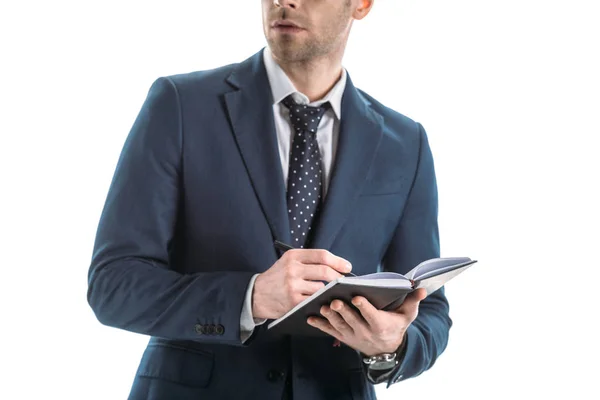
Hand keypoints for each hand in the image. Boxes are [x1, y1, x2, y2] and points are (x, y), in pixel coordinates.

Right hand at [252, 249, 351, 319]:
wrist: (256, 294)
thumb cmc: (277, 277)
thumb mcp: (288, 262)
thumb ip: (309, 261)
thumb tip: (337, 266)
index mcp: (293, 256)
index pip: (322, 255)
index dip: (338, 261)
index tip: (347, 267)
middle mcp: (293, 269)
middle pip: (325, 272)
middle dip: (339, 278)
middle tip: (344, 282)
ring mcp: (293, 286)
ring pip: (321, 288)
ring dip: (328, 291)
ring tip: (330, 292)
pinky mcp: (293, 301)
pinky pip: (314, 301)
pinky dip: (320, 301)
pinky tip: (322, 302)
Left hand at [307, 288, 427, 355]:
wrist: (385, 348)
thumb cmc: (396, 325)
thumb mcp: (407, 315)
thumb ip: (413, 301)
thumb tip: (422, 287)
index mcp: (380, 324)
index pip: (372, 315)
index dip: (364, 307)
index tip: (357, 297)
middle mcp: (365, 331)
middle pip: (352, 320)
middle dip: (343, 311)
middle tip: (334, 301)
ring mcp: (352, 335)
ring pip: (339, 326)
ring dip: (329, 317)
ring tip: (322, 306)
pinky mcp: (342, 336)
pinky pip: (329, 331)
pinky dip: (319, 325)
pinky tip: (310, 317)